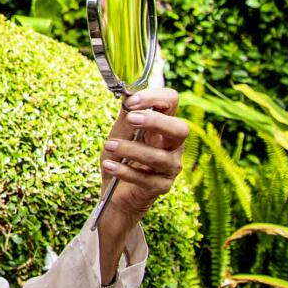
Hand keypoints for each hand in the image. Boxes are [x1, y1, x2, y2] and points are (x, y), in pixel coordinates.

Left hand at [100, 86, 187, 222]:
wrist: (114, 192)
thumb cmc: (119, 158)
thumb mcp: (119, 134)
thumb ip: (125, 117)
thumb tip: (127, 95)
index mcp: (162, 126)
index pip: (171, 103)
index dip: (155, 97)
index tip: (131, 101)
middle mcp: (172, 146)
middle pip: (180, 129)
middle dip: (156, 121)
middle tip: (132, 118)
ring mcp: (169, 167)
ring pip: (159, 157)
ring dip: (131, 149)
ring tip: (108, 145)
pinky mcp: (161, 186)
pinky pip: (146, 179)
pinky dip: (124, 171)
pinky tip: (109, 166)